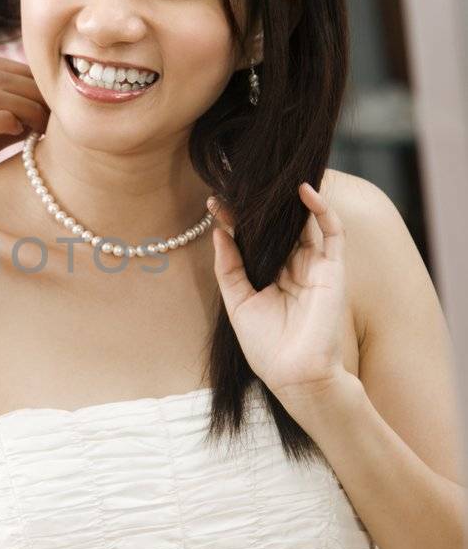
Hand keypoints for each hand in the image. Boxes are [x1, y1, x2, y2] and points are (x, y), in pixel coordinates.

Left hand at [208, 184, 348, 405]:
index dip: (236, 218)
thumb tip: (217, 232)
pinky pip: (333, 231)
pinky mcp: (333, 268)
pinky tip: (304, 189)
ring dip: (290, 199)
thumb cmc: (266, 347)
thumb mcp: (238, 302)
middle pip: (279, 225)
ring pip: (306, 221)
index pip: (256, 237)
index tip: (214, 200)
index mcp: (271, 275)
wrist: (295, 374)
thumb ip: (229, 267)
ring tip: (270, 175)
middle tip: (239, 176)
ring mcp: (315, 265)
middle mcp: (294, 267)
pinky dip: (322, 208)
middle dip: (262, 202)